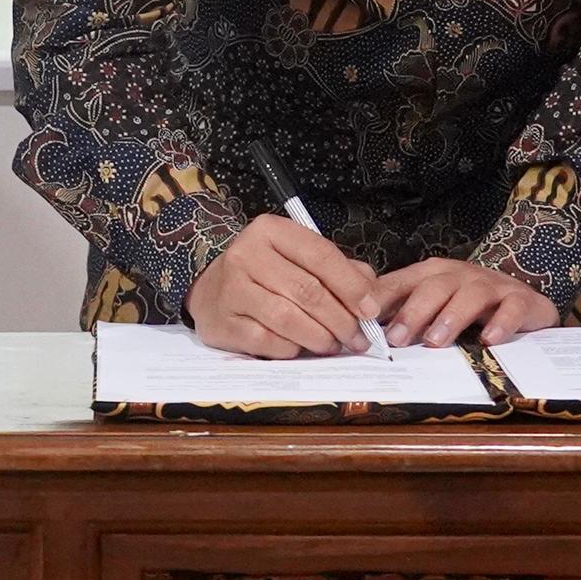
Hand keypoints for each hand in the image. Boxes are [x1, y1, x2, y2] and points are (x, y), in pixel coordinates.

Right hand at [187, 215, 379, 356]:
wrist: (209, 290)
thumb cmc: (263, 275)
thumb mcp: (297, 259)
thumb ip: (337, 270)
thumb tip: (371, 295)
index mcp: (271, 231)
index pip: (321, 255)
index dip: (352, 286)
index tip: (371, 310)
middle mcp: (247, 254)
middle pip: (308, 291)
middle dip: (341, 319)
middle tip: (358, 338)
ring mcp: (232, 289)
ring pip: (288, 318)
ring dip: (319, 338)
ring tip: (333, 345)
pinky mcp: (223, 322)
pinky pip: (267, 341)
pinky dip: (291, 349)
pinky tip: (300, 348)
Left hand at [367, 256, 559, 347]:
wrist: (523, 302)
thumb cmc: (468, 305)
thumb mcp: (431, 305)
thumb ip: (398, 313)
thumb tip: (356, 331)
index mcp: (431, 275)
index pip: (401, 283)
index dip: (380, 299)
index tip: (360, 321)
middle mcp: (459, 275)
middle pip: (433, 287)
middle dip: (413, 312)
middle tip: (396, 339)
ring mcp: (492, 286)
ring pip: (470, 294)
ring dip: (451, 316)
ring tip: (436, 340)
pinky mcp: (521, 300)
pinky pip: (513, 308)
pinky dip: (502, 323)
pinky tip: (490, 340)